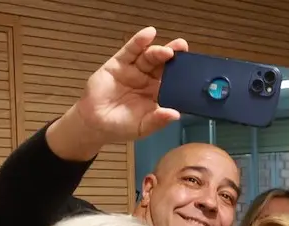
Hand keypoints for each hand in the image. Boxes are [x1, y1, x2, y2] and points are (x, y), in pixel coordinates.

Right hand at [48, 27, 187, 158]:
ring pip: (149, 56)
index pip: (173, 81)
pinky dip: (139, 41)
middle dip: (174, 56)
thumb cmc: (121, 126)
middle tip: (183, 48)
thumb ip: (158, 120)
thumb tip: (176, 114)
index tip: (193, 69)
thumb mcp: (142, 127)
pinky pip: (131, 50)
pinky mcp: (119, 63)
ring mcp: (134, 70)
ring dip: (159, 50)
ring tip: (168, 50)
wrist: (95, 124)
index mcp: (157, 94)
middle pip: (163, 65)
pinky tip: (148, 33)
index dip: (182, 74)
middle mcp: (148, 79)